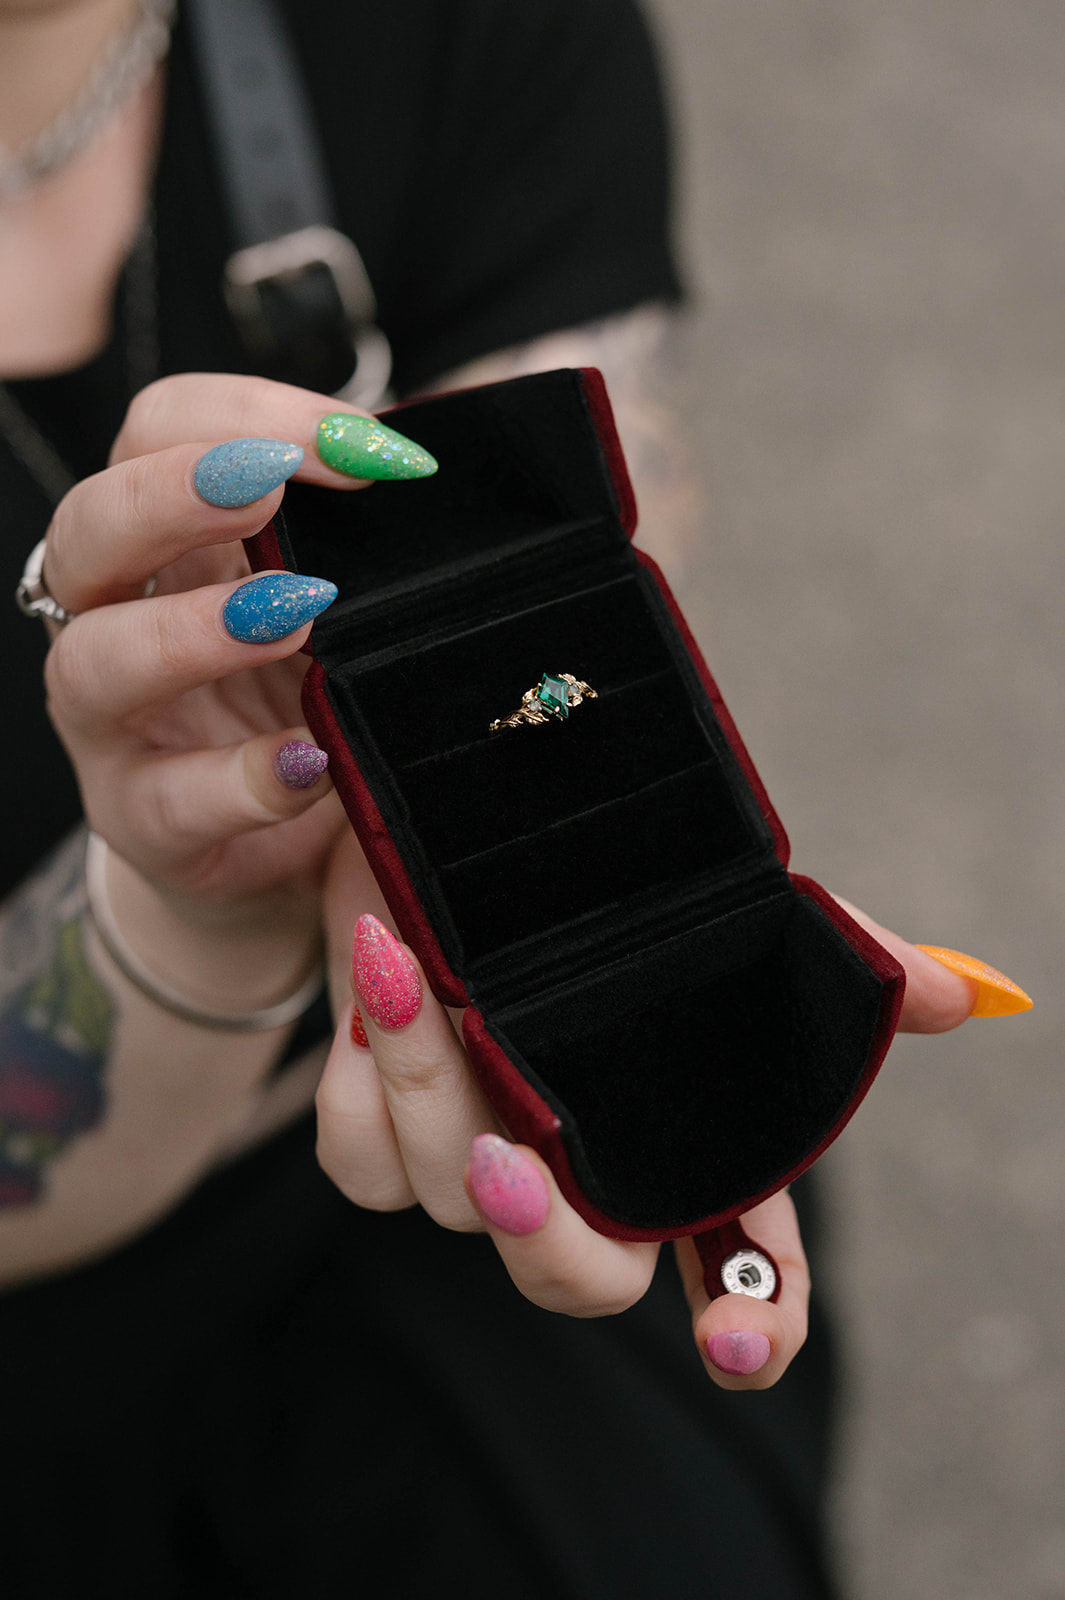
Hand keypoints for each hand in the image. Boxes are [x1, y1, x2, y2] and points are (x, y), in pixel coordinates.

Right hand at [39, 374, 430, 996]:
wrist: (288, 855)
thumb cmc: (314, 704)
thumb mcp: (342, 610)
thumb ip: (369, 549)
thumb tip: (445, 480)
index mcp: (169, 539)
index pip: (161, 430)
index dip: (245, 413)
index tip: (363, 445)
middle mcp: (115, 617)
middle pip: (89, 527)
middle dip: (170, 491)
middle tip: (266, 484)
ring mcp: (115, 726)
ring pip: (95, 660)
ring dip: (190, 629)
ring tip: (292, 615)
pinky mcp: (142, 821)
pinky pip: (166, 801)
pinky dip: (240, 781)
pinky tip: (309, 765)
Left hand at [316, 835, 997, 1387]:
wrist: (473, 833)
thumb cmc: (618, 890)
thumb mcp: (727, 911)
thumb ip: (844, 954)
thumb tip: (966, 994)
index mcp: (682, 1146)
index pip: (743, 1270)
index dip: (755, 1320)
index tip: (740, 1344)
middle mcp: (584, 1172)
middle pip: (585, 1281)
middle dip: (553, 1240)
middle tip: (515, 1161)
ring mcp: (484, 1155)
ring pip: (456, 1201)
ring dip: (428, 1094)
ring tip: (409, 976)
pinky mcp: (387, 1125)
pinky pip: (362, 1164)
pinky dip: (362, 1084)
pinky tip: (372, 989)